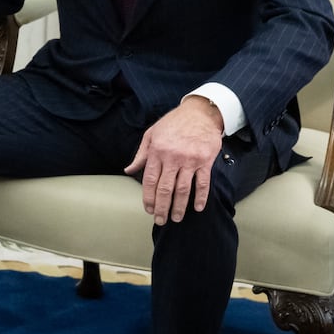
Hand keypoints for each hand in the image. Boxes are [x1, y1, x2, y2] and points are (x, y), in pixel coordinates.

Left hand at [125, 96, 224, 224]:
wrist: (200, 113)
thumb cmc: (173, 123)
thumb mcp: (152, 134)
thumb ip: (141, 155)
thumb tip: (129, 171)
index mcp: (157, 151)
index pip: (150, 180)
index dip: (148, 198)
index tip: (148, 210)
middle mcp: (172, 158)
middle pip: (165, 189)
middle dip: (161, 207)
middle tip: (160, 221)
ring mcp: (190, 160)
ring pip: (182, 189)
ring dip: (179, 207)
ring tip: (176, 218)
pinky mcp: (205, 161)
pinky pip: (202, 183)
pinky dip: (200, 197)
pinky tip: (197, 208)